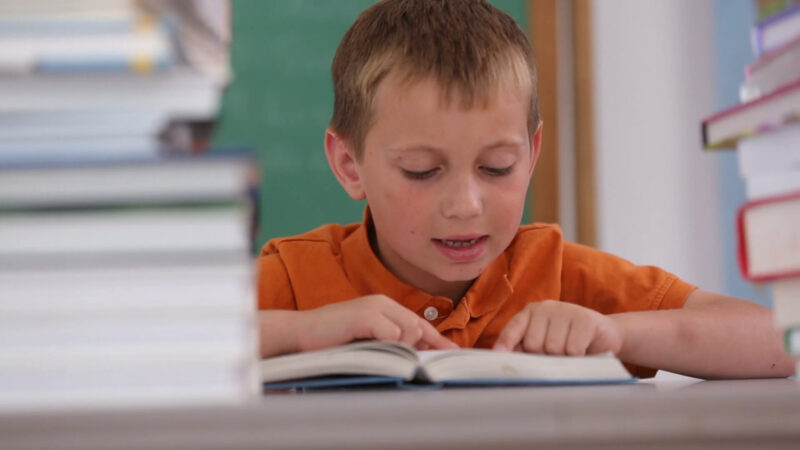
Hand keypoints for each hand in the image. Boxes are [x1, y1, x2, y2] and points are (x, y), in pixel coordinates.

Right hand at [294, 295, 458, 351]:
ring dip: (399, 349)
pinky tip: (370, 350)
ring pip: (408, 331)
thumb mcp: (366, 338)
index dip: (438, 340)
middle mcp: (382, 302)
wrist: (299, 333)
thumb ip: (389, 341)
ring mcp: (374, 307)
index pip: (419, 323)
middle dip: (416, 348)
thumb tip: (417, 353)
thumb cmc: (331, 339)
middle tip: (398, 360)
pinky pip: (392, 335)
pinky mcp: (365, 316)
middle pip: (418, 327)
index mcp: (384, 305)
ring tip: (375, 354)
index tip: (454, 354)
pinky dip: (387, 347)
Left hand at [493, 300, 621, 355]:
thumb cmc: (569, 343)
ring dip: (563, 358)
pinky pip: (572, 350)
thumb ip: (525, 350)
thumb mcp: (545, 344)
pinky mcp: (585, 318)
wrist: (606, 336)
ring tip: (571, 351)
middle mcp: (545, 307)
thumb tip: (504, 360)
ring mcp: (566, 310)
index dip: (505, 344)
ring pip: (553, 348)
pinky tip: (583, 350)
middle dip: (544, 357)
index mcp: (531, 312)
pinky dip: (578, 357)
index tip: (498, 356)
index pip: (513, 328)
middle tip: (556, 354)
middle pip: (533, 344)